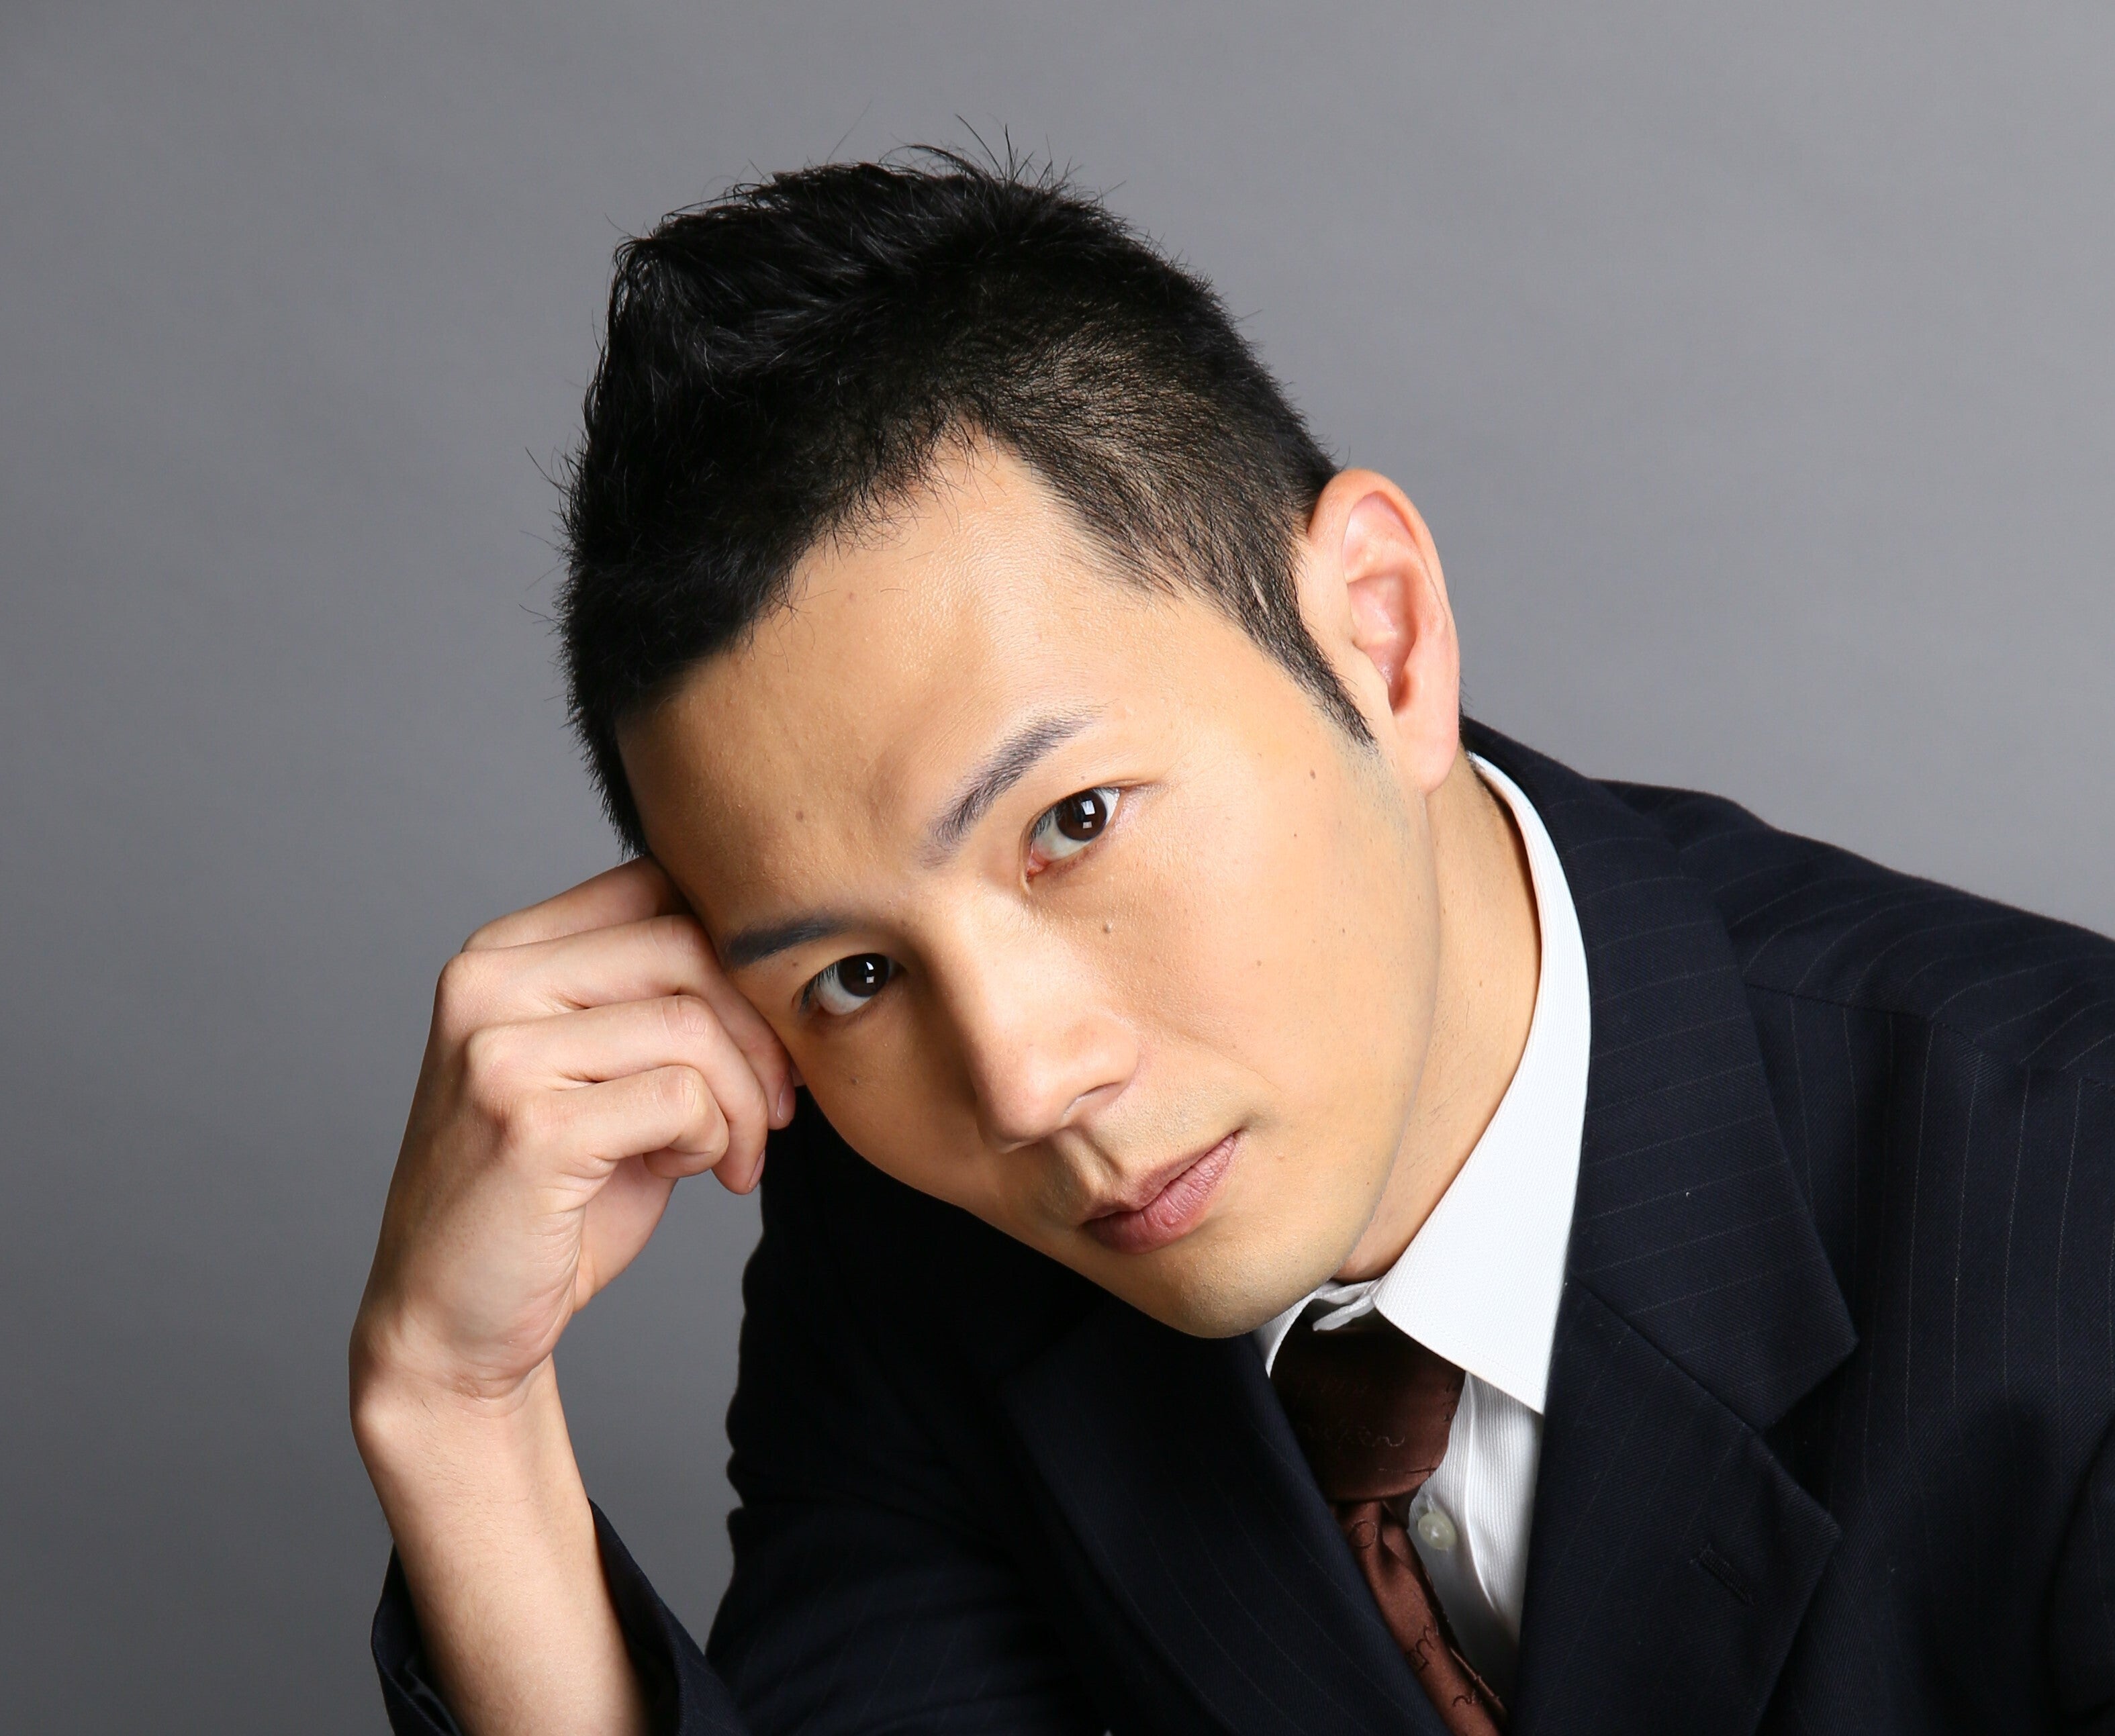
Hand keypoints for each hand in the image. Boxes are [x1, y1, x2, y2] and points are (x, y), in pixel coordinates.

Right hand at [352, 857, 795, 1409]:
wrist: (453, 1326)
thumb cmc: (549, 1199)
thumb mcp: (601, 1074)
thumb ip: (657, 1000)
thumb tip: (776, 952)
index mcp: (501, 956)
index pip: (655, 883)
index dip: (737, 954)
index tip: (764, 1030)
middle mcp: (486, 985)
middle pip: (686, 944)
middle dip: (761, 1030)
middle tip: (776, 1108)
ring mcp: (498, 1051)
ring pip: (692, 1024)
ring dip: (745, 1101)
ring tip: (732, 1154)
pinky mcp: (531, 1123)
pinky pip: (682, 1097)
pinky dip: (715, 1140)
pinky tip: (691, 1174)